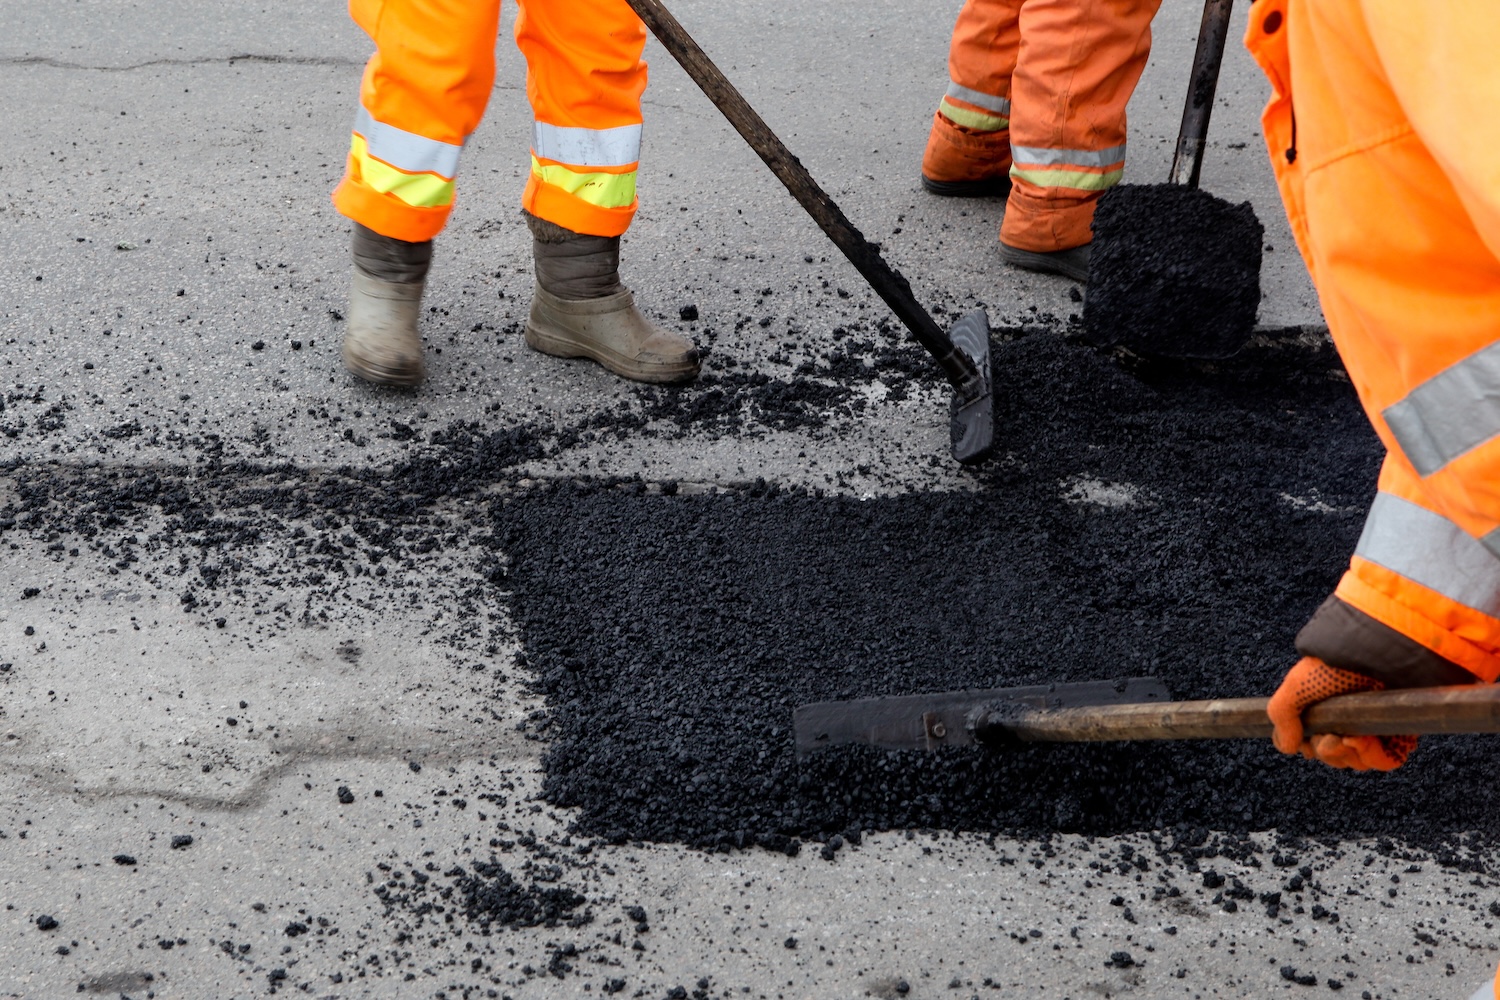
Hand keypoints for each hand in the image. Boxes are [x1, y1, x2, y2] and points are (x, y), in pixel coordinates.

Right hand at [1266, 656, 1415, 770]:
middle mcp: (1354, 718)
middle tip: (1324, 738)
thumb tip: (1287, 747)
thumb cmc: (1333, 664)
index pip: (1319, 743)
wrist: (1371, 654)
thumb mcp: (1296, 686)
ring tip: (1341, 738)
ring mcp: (1377, 726)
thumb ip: (1282, 715)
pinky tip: (1357, 740)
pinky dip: (1369, 756)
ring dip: (1345, 755)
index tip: (1304, 742)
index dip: (1310, 748)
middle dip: (1326, 752)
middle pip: (1338, 756)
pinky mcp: (1401, 732)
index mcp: (1330, 708)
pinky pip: (1386, 760)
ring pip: (1358, 761)